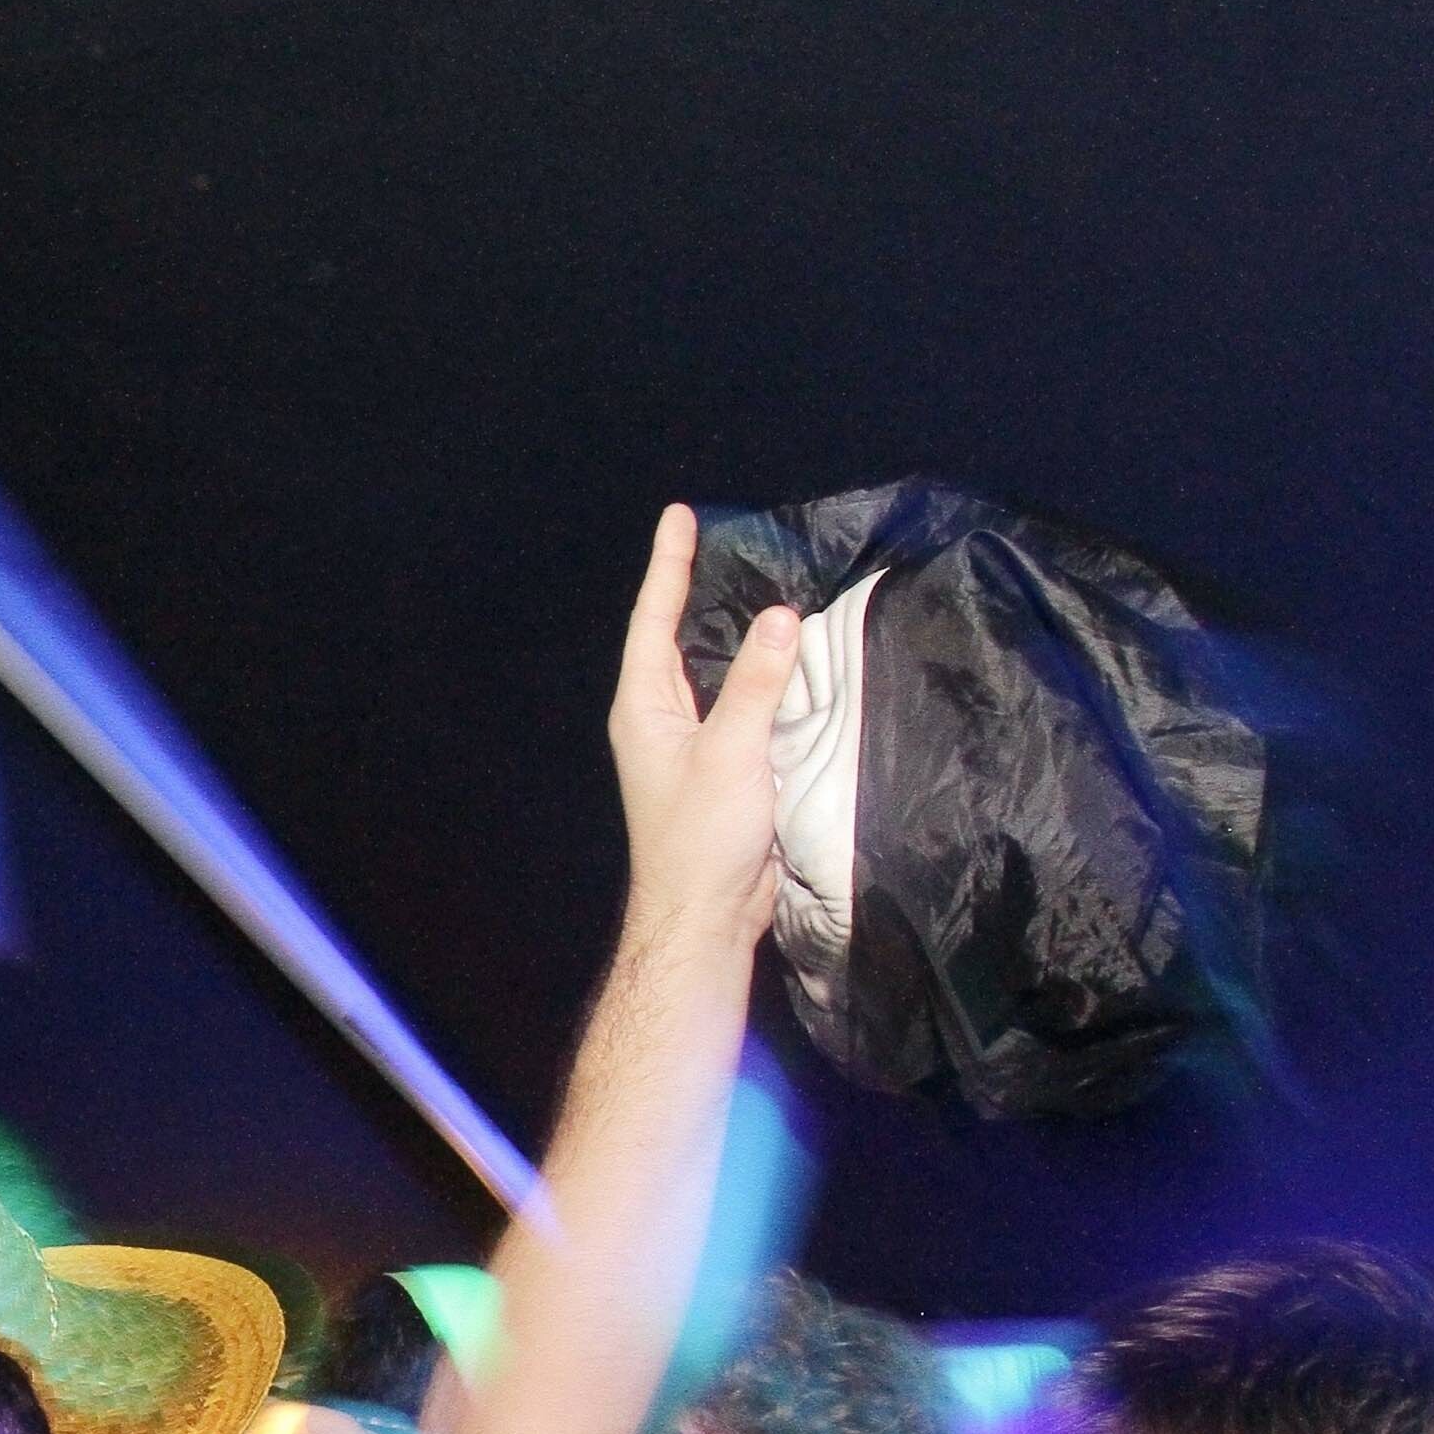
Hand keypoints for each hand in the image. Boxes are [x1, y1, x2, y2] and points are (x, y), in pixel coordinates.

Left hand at [606, 504, 798, 949]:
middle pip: (678, 638)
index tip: (680, 517)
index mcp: (645, 708)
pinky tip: (788, 656)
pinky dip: (761, 674)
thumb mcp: (732, 753)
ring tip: (760, 579)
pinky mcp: (722, 767)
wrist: (707, 916)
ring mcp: (690, 744)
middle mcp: (660, 719)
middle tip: (723, 537)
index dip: (669, 566)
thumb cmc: (703, 838)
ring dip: (734, 630)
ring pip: (712, 670)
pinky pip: (740, 704)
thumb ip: (757, 684)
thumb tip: (781, 617)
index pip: (654, 620)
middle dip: (697, 588)